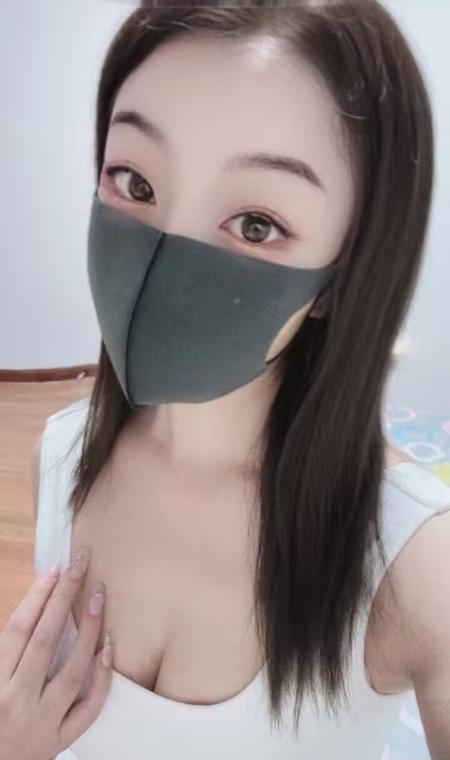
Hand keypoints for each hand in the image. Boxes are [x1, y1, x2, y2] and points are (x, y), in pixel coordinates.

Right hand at [0, 546, 112, 759]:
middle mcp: (17, 699)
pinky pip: (87, 709)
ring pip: (70, 673)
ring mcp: (41, 721)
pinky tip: (109, 650)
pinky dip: (100, 679)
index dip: (37, 596)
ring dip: (87, 632)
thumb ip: (12, 646)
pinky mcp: (61, 740)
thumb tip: (40, 601)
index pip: (18, 629)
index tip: (55, 569)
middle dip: (63, 599)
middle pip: (43, 641)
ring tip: (99, 598)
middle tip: (80, 566)